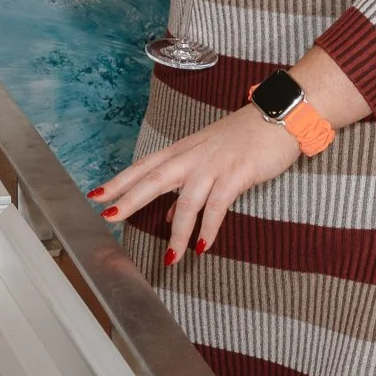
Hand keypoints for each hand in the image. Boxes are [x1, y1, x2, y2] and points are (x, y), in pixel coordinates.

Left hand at [90, 105, 298, 261]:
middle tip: (108, 217)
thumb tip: (166, 217)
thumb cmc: (245, 138)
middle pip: (154, 179)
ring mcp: (214, 165)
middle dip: (129, 199)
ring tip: (171, 259)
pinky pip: (217, 206)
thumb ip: (186, 186)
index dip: (119, 182)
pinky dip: (208, 229)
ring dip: (177, 233)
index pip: (144, 167)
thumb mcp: (209, 158)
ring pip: (187, 201)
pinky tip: (202, 246)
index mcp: (183, 151)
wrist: (279, 117)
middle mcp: (193, 156)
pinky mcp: (237, 173)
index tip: (96, 197)